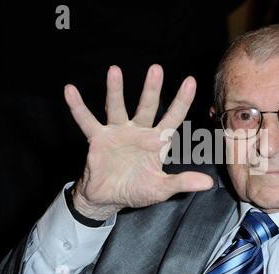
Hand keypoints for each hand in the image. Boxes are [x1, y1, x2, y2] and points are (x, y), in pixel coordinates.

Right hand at [65, 65, 213, 219]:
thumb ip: (182, 182)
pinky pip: (87, 120)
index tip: (190, 81)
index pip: (173, 118)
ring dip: (115, 90)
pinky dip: (78, 107)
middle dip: (151, 89)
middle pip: (147, 107)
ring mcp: (117, 133)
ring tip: (114, 71)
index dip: (181, 101)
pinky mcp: (97, 139)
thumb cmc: (136, 190)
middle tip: (156, 68)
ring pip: (117, 108)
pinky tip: (70, 91)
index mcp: (156, 142)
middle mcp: (138, 132)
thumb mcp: (161, 188)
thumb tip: (208, 184)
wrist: (108, 198)